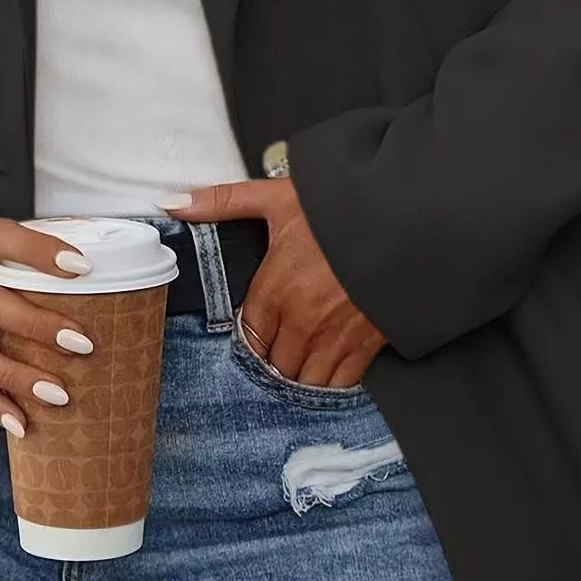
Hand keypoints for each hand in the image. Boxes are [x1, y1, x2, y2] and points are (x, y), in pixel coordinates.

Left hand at [158, 178, 387, 387]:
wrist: (406, 216)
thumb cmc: (342, 207)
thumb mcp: (277, 198)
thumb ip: (223, 202)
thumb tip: (175, 204)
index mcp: (275, 289)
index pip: (249, 337)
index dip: (252, 338)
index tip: (259, 332)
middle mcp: (301, 321)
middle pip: (274, 365)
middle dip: (274, 360)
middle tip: (281, 349)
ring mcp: (334, 337)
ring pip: (303, 380)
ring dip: (300, 375)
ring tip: (302, 362)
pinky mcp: (367, 344)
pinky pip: (340, 383)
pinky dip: (332, 382)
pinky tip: (330, 370)